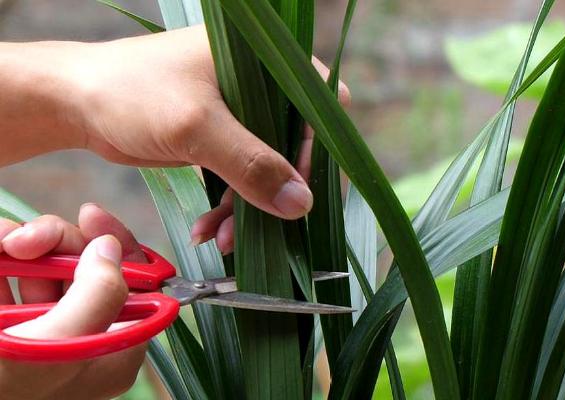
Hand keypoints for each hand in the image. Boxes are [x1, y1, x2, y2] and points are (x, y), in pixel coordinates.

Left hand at [0, 25, 348, 253]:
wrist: (78, 102)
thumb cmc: (133, 93)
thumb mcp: (196, 127)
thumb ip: (252, 164)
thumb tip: (301, 204)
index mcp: (266, 60)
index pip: (320, 107)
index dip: (318, 152)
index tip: (299, 194)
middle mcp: (261, 84)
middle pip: (296, 145)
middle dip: (274, 192)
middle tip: (258, 228)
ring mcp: (241, 113)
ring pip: (268, 168)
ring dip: (249, 208)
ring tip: (222, 238)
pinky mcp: (222, 136)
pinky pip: (242, 176)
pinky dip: (230, 206)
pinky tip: (209, 229)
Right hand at [0, 204, 147, 399]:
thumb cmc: (9, 386)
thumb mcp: (62, 341)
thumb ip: (98, 293)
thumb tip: (109, 247)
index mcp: (115, 349)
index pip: (137, 283)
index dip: (118, 243)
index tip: (89, 216)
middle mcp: (87, 337)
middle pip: (88, 267)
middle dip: (57, 242)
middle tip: (24, 241)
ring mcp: (47, 329)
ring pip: (48, 267)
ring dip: (24, 246)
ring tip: (4, 246)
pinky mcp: (13, 324)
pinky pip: (15, 277)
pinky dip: (3, 260)